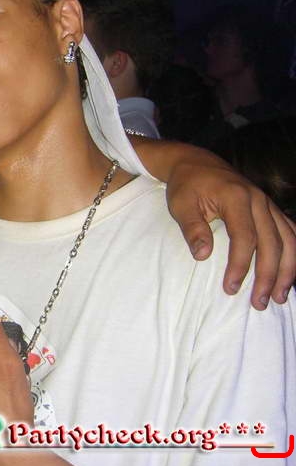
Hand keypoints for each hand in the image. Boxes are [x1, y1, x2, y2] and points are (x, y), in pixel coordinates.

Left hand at [166, 159, 295, 309]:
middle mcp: (259, 200)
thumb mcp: (181, 205)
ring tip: (279, 296)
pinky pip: (291, 232)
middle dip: (268, 275)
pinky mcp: (270, 208)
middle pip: (272, 242)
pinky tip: (289, 274)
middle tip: (259, 303)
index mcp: (236, 197)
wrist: (195, 163)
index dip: (240, 264)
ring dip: (287, 270)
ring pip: (289, 240)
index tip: (231, 288)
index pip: (245, 237)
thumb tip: (203, 256)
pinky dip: (293, 254)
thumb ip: (192, 229)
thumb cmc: (186, 186)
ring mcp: (268, 203)